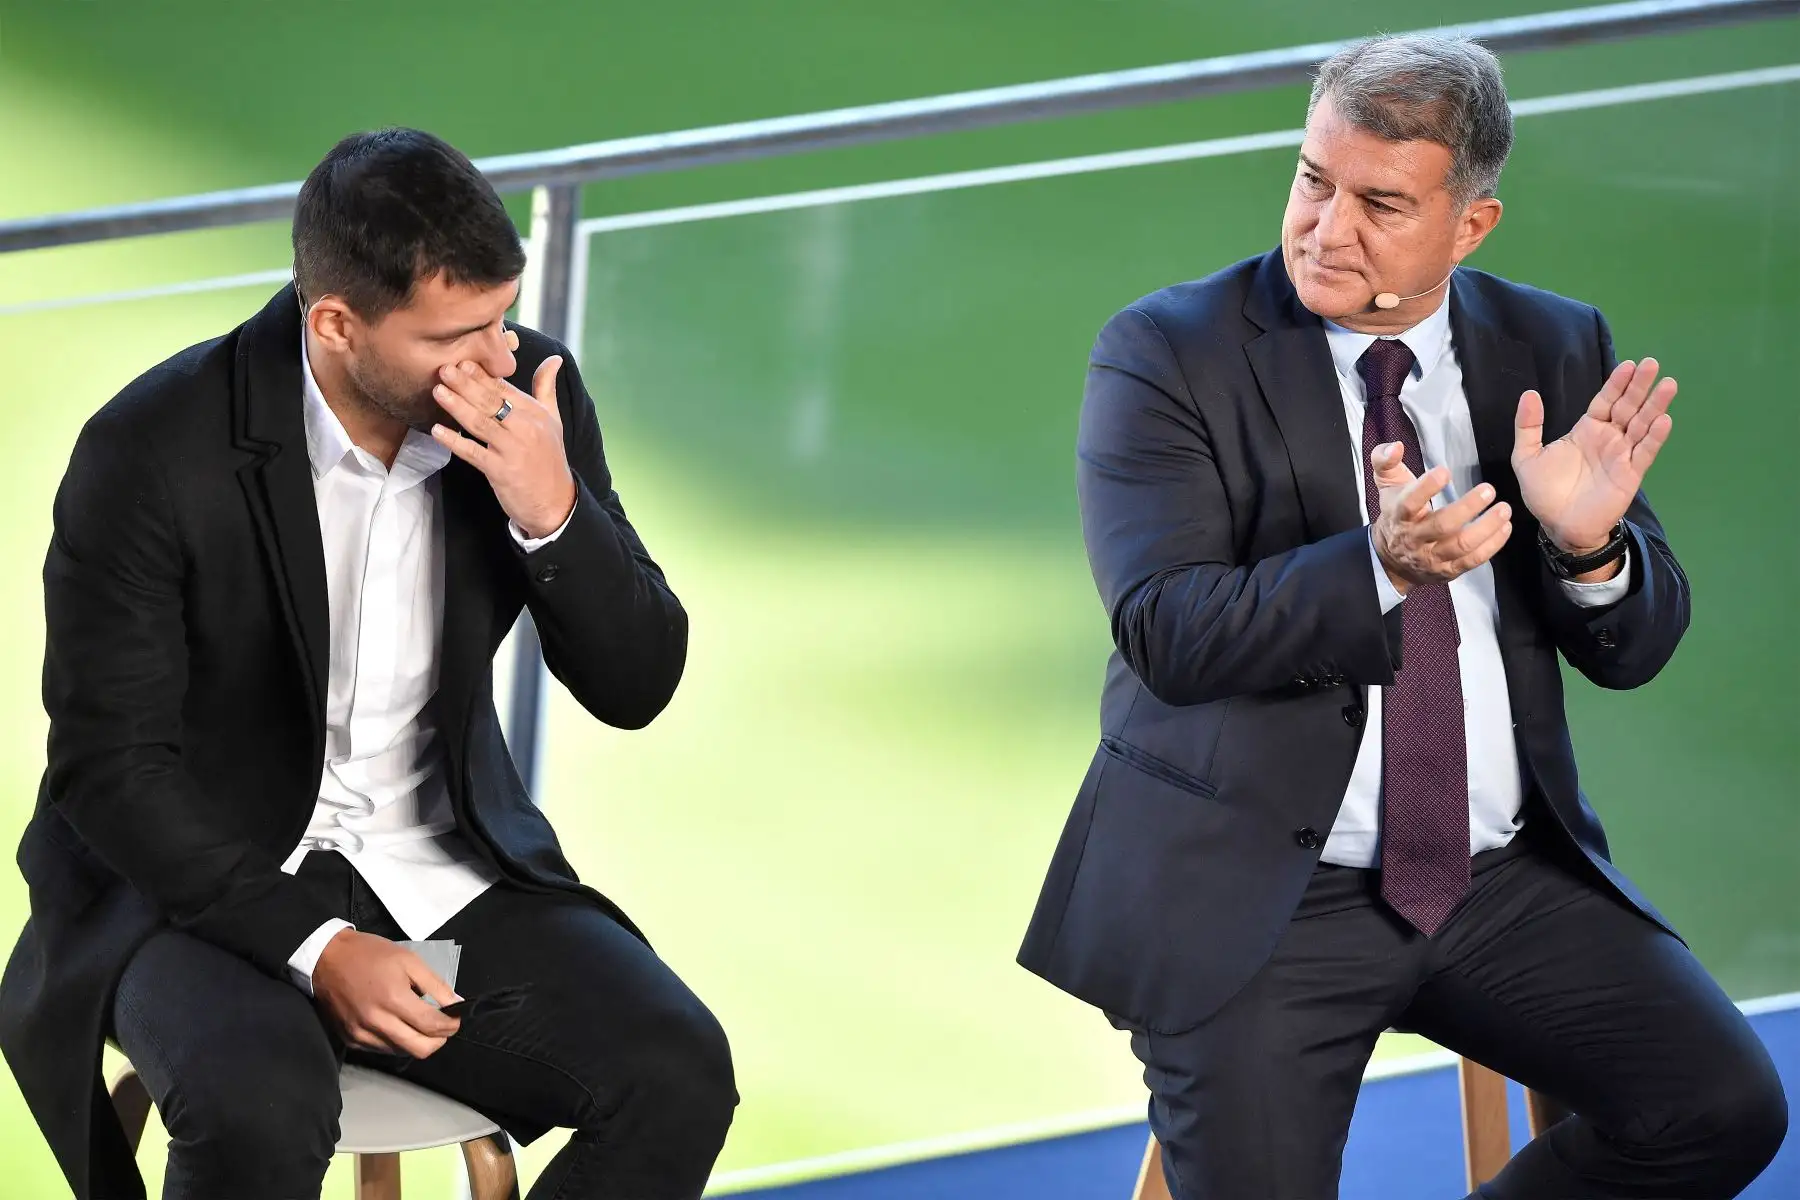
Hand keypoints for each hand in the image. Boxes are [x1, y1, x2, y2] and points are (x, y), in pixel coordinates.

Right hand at [311, 929, 461, 1058]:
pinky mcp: (351, 1040)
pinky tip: (399, 1025)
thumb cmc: (370, 955)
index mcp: (393, 999)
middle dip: (438, 1040)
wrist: (326, 959)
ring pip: (402, 1052)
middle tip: (442, 1026)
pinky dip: (397, 1041)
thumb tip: (457, 1004)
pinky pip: (383, 1050)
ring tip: (420, 1023)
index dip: (451, 1025)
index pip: (431, 1026)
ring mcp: (362, 1034)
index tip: (456, 1019)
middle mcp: (377, 1022)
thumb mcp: (409, 960)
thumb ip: (435, 985)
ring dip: (418, 1042)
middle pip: (420, 1049)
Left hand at [430, 355, 577, 537]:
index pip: (504, 388)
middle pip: (491, 401)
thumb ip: (546, 387)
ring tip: (438, 391)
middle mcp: (525, 428)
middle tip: (444, 369)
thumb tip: (554, 359)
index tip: (462, 361)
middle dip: (466, 384)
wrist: (555, 501)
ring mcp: (513, 449)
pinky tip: (437, 431)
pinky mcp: (501, 471)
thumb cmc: (549, 458)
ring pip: (480, 423)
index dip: (481, 375)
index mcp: (534, 413)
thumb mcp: (553, 419)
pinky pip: (473, 453)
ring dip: (457, 407)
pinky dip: (455, 442)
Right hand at [1369, 443, 1511, 593]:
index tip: (1444, 472)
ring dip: (1486, 528)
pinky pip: (1473, 560)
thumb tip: (1395, 446)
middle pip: (1441, 526)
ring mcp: (1432, 556)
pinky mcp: (1448, 570)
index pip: (1409, 502)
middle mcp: (1415, 538)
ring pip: (1461, 545)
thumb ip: (1385, 461)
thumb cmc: (1396, 516)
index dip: (1426, 487)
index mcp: (1400, 515)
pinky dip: (1492, 545)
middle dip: (1467, 508)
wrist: (1392, 560)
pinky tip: (1504, 528)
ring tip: (1504, 510)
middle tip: (1488, 490)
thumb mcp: (1386, 485)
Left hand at [1513, 359, 1673, 552]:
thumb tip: (1529, 393)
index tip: (1629, 365)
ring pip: (1641, 425)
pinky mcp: (1630, 474)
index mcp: (1587, 429)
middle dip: (1640, 386)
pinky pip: (1644, 452)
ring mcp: (1622, 455)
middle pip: (1627, 407)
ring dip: (1655, 405)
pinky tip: (1663, 420)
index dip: (1617, 383)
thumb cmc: (1544, 492)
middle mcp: (1609, 438)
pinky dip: (1654, 437)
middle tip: (1652, 364)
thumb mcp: (1527, 456)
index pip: (1605, 400)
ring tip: (1667, 384)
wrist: (1558, 525)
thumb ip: (1528, 426)